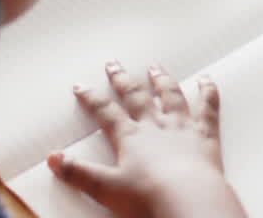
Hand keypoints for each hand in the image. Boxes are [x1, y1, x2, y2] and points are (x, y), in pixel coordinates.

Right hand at [48, 62, 245, 217]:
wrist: (188, 198)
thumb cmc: (149, 196)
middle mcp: (156, 125)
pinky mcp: (205, 134)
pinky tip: (207, 81)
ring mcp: (182, 126)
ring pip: (170, 95)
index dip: (91, 99)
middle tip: (114, 64)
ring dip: (162, 80)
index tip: (81, 87)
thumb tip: (54, 160)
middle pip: (136, 96)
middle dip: (123, 80)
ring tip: (156, 67)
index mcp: (131, 136)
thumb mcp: (106, 188)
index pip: (106, 112)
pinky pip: (208, 107)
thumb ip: (79, 173)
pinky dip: (208, 91)